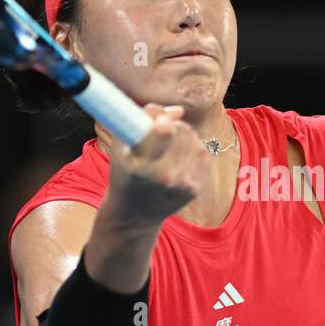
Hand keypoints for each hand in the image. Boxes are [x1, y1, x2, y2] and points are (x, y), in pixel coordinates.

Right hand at [102, 103, 210, 228]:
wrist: (135, 214)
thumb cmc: (125, 174)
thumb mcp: (122, 147)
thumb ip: (142, 119)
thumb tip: (178, 111)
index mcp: (141, 166)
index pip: (165, 131)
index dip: (165, 119)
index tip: (160, 121)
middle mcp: (164, 176)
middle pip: (182, 131)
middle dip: (173, 124)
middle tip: (162, 130)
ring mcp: (182, 184)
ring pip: (194, 140)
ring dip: (184, 135)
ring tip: (170, 144)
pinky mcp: (195, 189)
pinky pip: (203, 153)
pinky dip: (194, 148)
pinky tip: (180, 155)